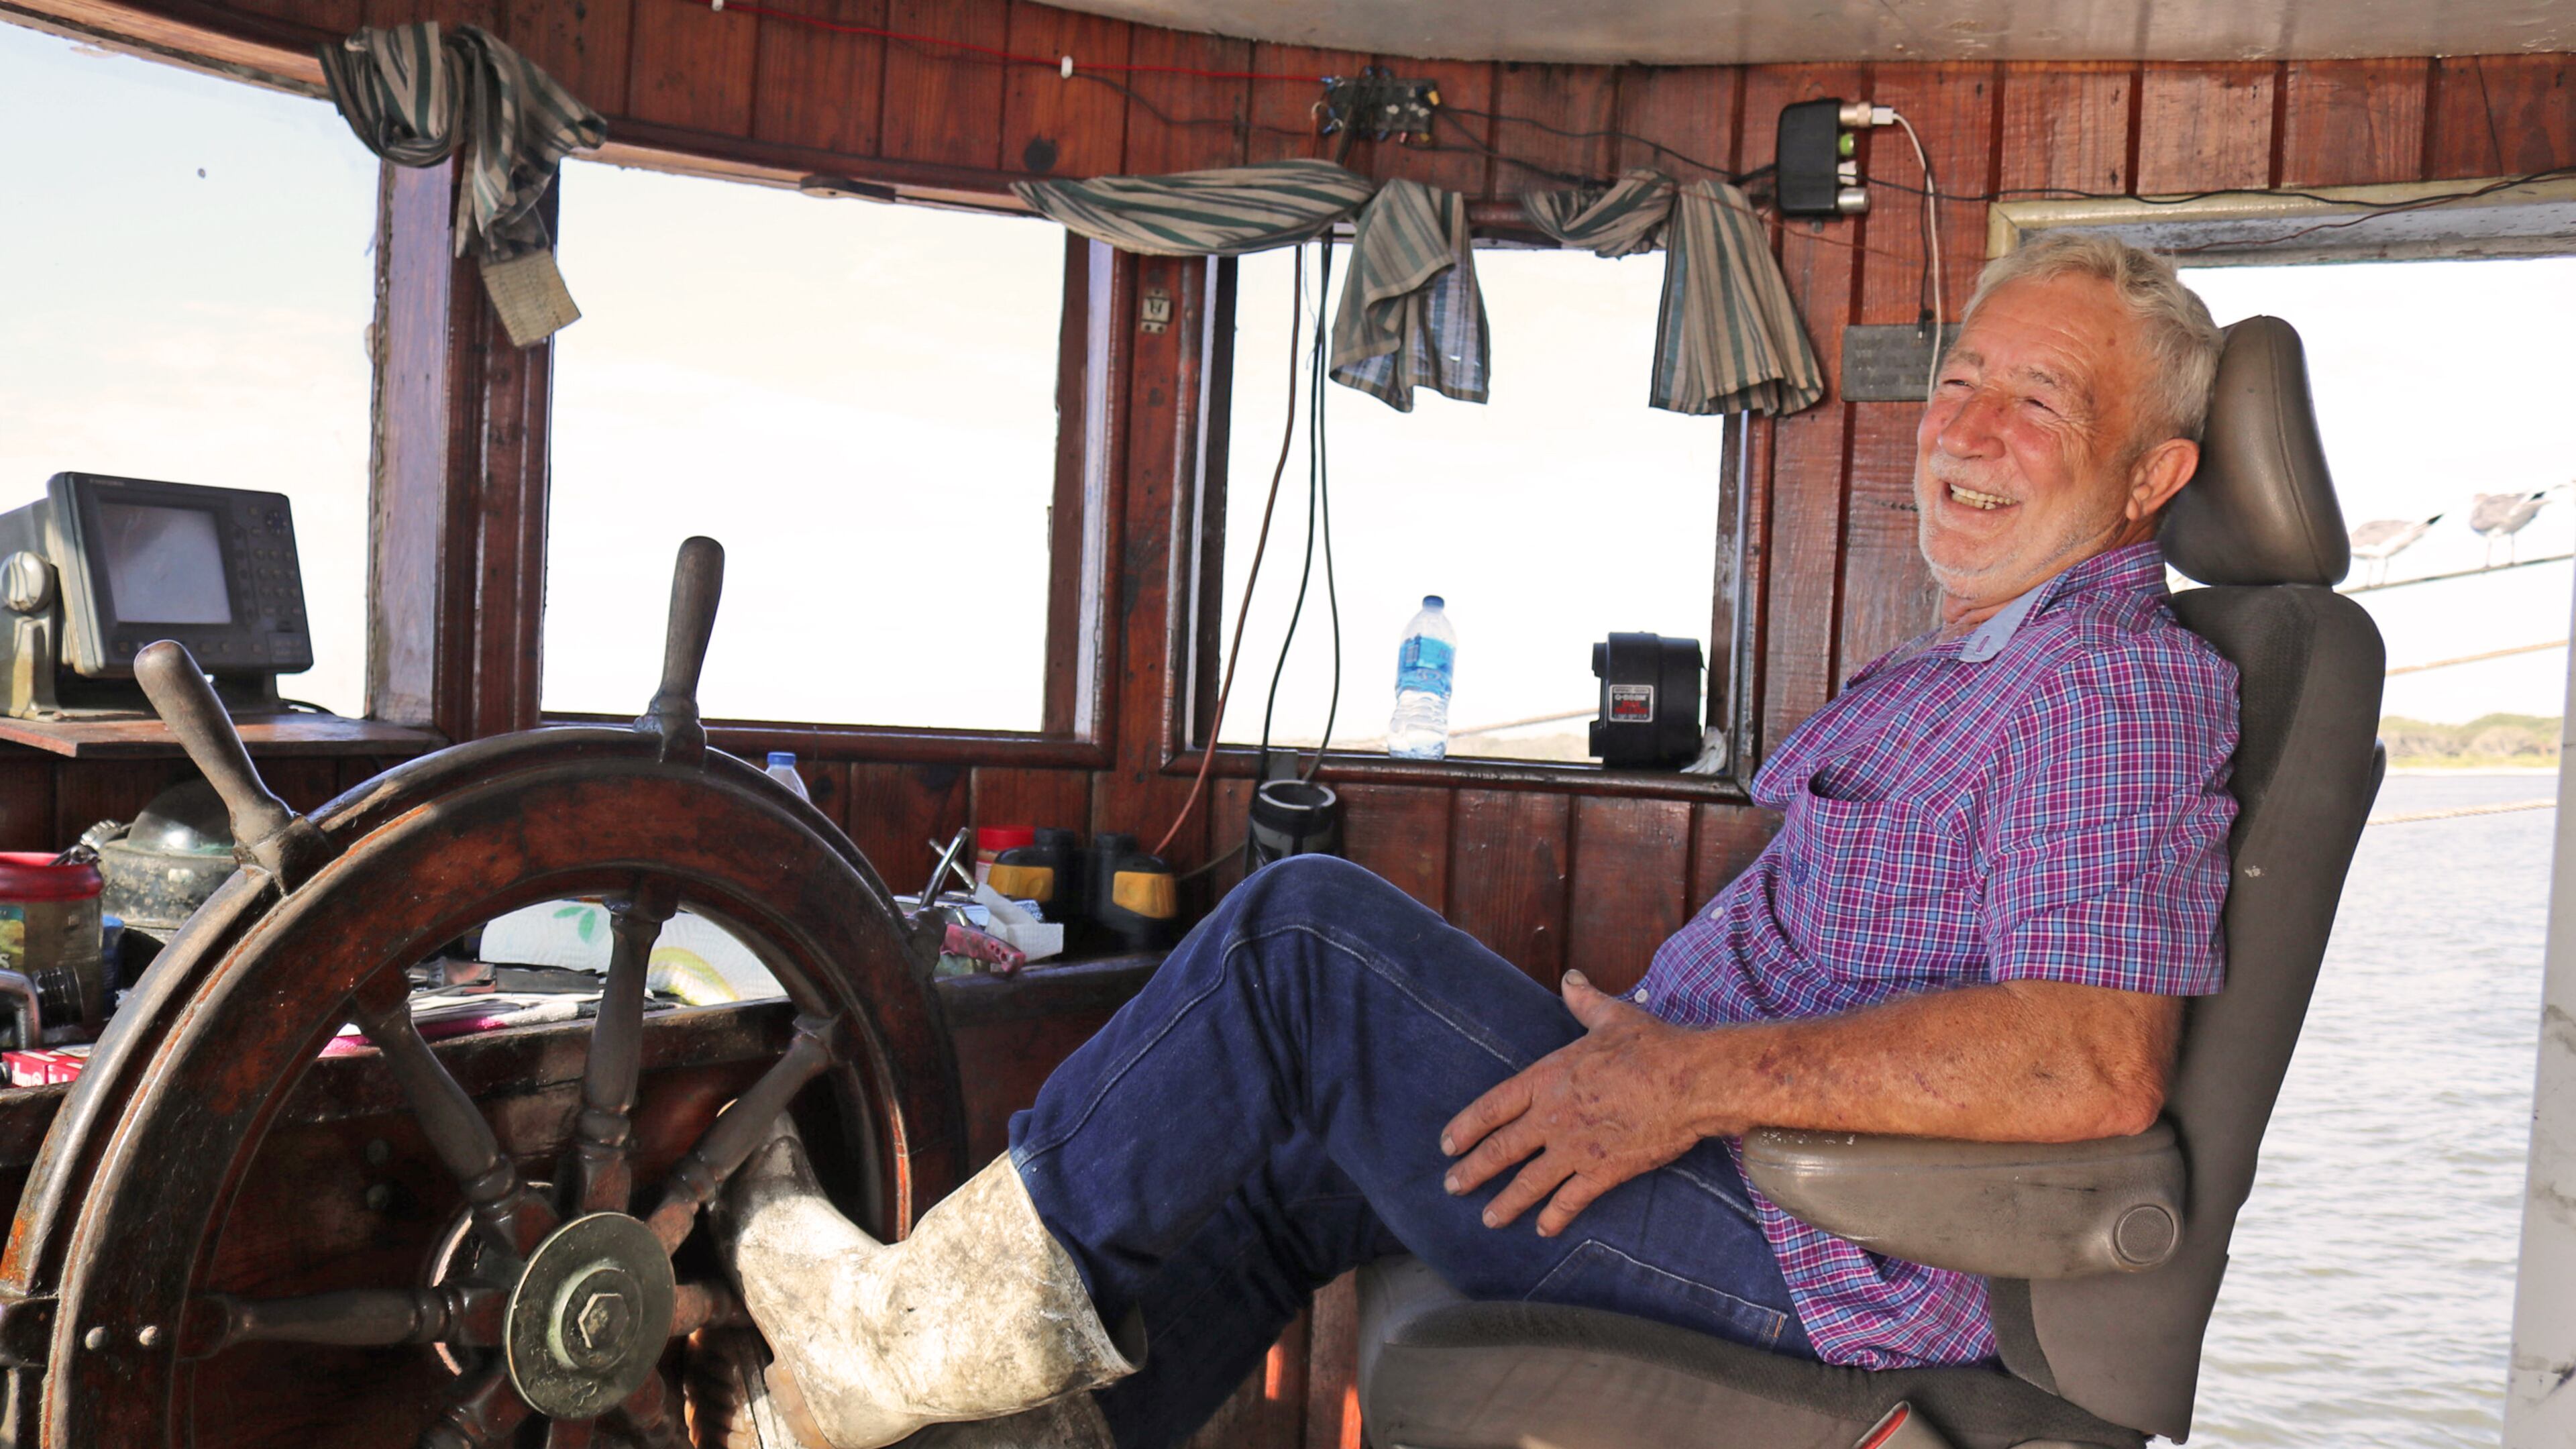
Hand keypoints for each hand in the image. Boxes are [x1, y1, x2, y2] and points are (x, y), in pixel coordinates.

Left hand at [1439, 970, 1709, 1236]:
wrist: (1689, 1082)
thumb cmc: (1651, 1046)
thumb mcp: (1611, 1017)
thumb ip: (1583, 1001)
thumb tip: (1571, 978)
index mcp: (1547, 1077)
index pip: (1493, 1107)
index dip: (1466, 1127)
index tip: (1448, 1144)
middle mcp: (1553, 1116)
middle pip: (1501, 1149)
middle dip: (1473, 1171)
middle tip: (1453, 1186)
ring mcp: (1576, 1147)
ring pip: (1529, 1182)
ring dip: (1506, 1202)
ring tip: (1488, 1218)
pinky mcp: (1604, 1170)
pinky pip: (1571, 1199)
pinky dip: (1555, 1216)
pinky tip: (1543, 1228)